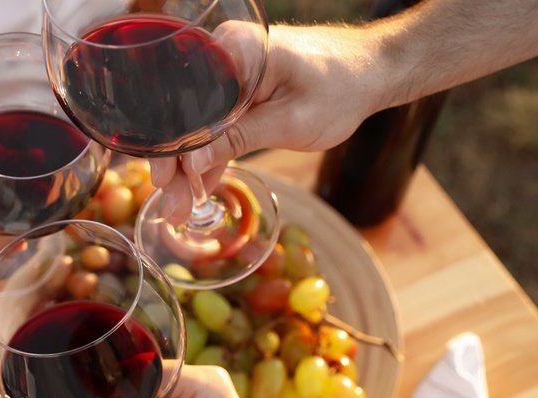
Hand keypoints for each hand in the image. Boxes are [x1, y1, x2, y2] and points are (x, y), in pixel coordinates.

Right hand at [150, 25, 388, 217]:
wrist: (373, 71)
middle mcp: (224, 53)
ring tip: (179, 205)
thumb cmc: (341, 89)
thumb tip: (190, 163)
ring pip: (197, 123)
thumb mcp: (288, 123)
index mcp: (234, 51)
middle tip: (171, 204)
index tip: (163, 182)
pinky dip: (210, 152)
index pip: (185, 105)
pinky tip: (199, 185)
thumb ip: (237, 140)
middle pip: (185, 116)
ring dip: (190, 164)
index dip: (169, 147)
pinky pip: (215, 121)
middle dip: (176, 163)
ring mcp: (230, 69)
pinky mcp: (240, 86)